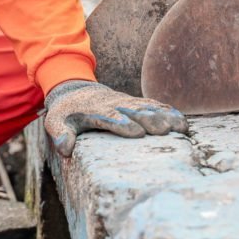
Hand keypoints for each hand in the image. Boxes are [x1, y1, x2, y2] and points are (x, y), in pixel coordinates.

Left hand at [43, 79, 188, 157]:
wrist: (76, 90)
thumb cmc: (66, 112)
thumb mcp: (56, 121)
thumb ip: (60, 134)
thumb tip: (65, 149)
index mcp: (95, 110)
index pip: (110, 116)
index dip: (122, 123)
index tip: (136, 133)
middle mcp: (114, 104)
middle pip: (134, 111)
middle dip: (150, 119)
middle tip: (164, 130)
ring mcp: (127, 102)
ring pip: (148, 107)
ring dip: (164, 116)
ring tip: (180, 127)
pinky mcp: (135, 103)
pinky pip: (154, 106)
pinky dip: (168, 112)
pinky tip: (183, 123)